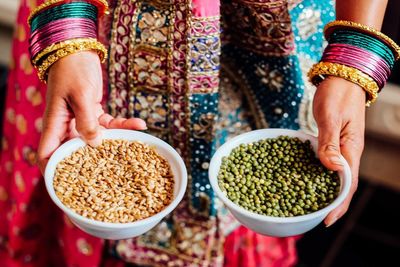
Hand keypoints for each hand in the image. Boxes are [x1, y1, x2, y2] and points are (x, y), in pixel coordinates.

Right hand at [37, 51, 146, 172]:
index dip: (52, 171)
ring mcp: (81, 120)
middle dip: (92, 163)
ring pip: (99, 139)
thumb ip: (87, 122)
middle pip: (76, 151)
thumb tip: (95, 145)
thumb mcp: (80, 96)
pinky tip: (140, 124)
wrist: (78, 51)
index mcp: (55, 124)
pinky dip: (124, 125)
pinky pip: (110, 124)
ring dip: (117, 142)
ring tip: (136, 147)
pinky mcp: (94, 112)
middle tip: (111, 176)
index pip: (47, 154)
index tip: (65, 185)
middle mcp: (67, 126)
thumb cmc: (72, 71)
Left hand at [313, 76, 365, 226]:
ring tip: (309, 207)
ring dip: (323, 192)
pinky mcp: (331, 142)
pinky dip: (316, 175)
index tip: (326, 220)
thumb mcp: (330, 117)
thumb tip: (332, 168)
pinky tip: (304, 180)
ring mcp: (340, 148)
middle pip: (341, 185)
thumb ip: (329, 142)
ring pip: (333, 176)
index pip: (347, 184)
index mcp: (351, 149)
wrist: (341, 77)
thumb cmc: (337, 93)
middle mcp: (347, 153)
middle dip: (330, 204)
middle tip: (314, 219)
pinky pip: (325, 163)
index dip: (338, 204)